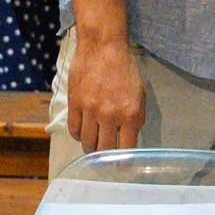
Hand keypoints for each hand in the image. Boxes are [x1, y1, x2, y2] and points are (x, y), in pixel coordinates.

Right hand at [66, 24, 144, 152]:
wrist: (103, 47)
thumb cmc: (125, 69)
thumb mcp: (140, 94)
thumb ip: (134, 118)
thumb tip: (128, 139)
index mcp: (130, 114)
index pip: (126, 150)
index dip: (124, 162)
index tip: (121, 167)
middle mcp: (110, 116)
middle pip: (104, 150)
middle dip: (106, 157)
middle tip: (105, 158)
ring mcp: (90, 111)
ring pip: (87, 143)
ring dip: (90, 147)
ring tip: (93, 145)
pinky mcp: (75, 104)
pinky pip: (74, 130)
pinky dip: (78, 134)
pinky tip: (83, 131)